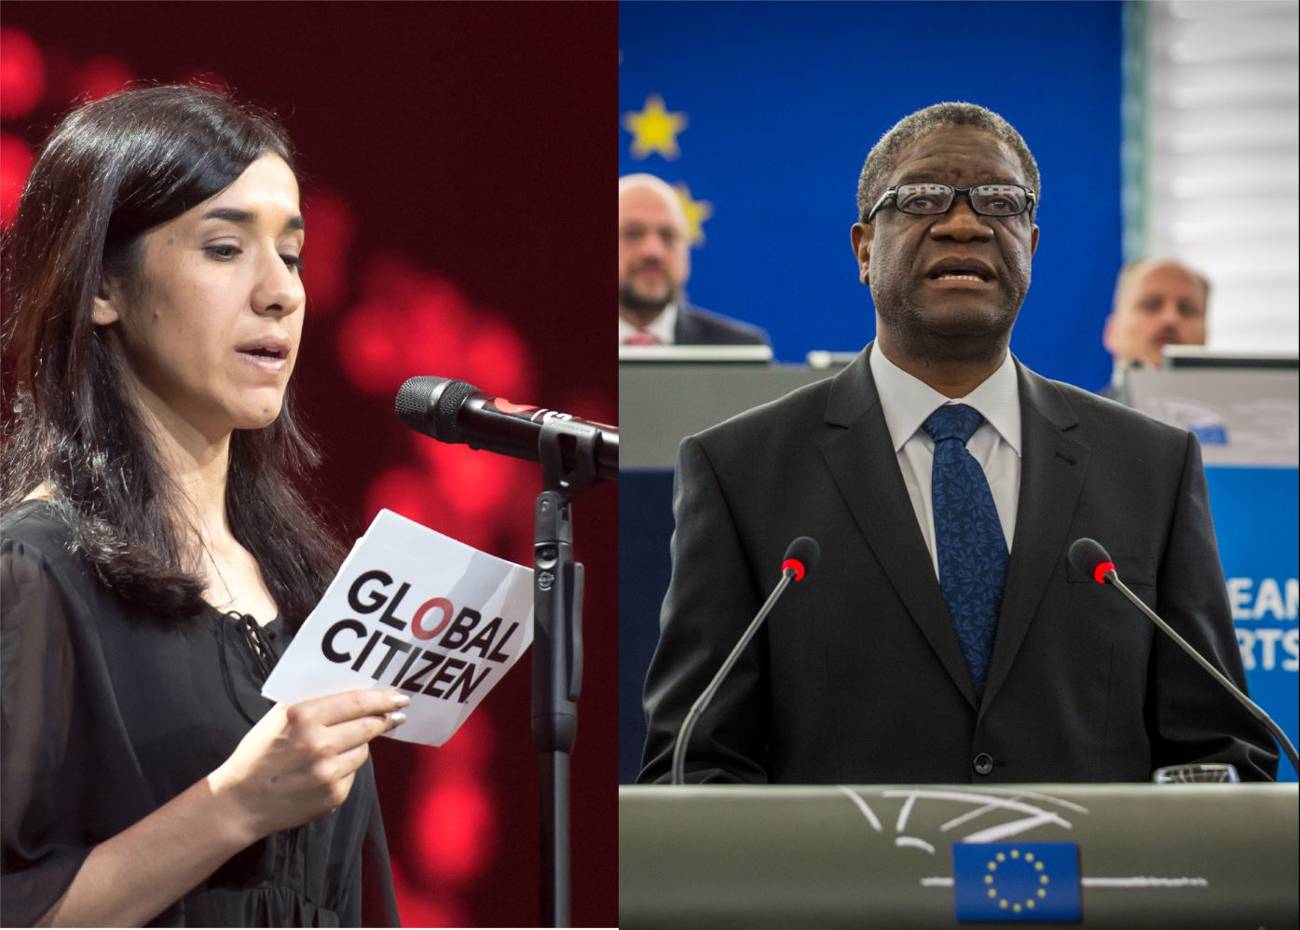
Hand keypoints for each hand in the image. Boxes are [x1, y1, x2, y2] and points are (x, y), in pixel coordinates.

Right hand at [208, 689, 408, 840]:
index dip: (383, 699)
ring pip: (364, 750)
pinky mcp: (335, 795)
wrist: (241, 802)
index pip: (357, 702)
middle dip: (384, 720)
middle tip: (394, 715)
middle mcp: (319, 743)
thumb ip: (313, 703)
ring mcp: (329, 772)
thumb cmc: (259, 753)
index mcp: (304, 717)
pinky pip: (353, 773)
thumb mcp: (279, 717)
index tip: (400, 698)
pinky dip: (346, 768)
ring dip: (360, 745)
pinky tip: (326, 770)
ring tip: (339, 747)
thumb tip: (354, 691)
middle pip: (369, 726)